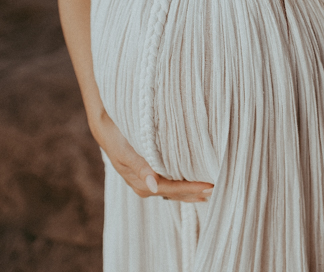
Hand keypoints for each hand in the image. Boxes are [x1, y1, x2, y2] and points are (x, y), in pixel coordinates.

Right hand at [89, 108, 212, 201]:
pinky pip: (170, 182)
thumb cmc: (116, 139)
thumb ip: (140, 168)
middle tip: (218, 189)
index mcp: (142, 184)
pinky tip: (192, 181)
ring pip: (174, 190)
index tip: (210, 186)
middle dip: (195, 192)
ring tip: (209, 191)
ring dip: (191, 190)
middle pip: (176, 193)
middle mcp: (147, 186)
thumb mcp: (125, 152)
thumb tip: (154, 187)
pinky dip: (183, 184)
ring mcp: (148, 180)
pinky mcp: (149, 173)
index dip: (191, 188)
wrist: (105, 129)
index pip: (173, 189)